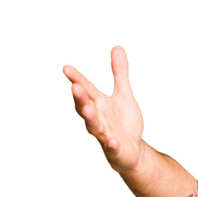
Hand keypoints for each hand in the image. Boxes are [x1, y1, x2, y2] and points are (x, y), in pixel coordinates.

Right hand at [63, 46, 143, 172]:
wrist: (131, 149)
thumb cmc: (124, 122)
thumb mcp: (123, 94)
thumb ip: (119, 73)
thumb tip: (117, 47)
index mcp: (98, 103)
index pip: (86, 89)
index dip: (76, 79)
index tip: (66, 68)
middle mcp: (97, 117)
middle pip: (85, 106)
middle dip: (80, 97)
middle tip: (75, 87)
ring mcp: (104, 133)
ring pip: (94, 126)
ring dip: (90, 118)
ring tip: (88, 109)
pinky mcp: (114, 148)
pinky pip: (111, 146)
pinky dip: (111, 144)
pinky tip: (112, 140)